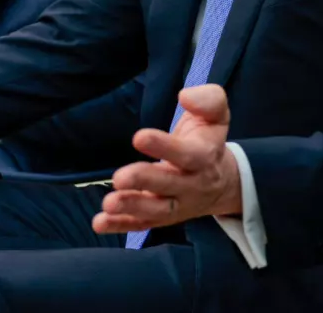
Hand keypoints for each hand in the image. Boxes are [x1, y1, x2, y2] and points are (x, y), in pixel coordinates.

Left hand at [93, 84, 241, 233]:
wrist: (222, 182)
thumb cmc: (208, 140)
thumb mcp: (217, 116)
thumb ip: (209, 100)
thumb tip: (185, 96)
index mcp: (204, 156)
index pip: (187, 154)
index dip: (164, 147)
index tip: (139, 137)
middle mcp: (191, 184)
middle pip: (169, 185)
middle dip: (144, 181)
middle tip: (120, 177)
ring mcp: (176, 204)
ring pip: (156, 210)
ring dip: (132, 207)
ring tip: (108, 203)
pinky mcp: (161, 217)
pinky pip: (142, 224)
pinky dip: (121, 225)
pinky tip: (99, 223)